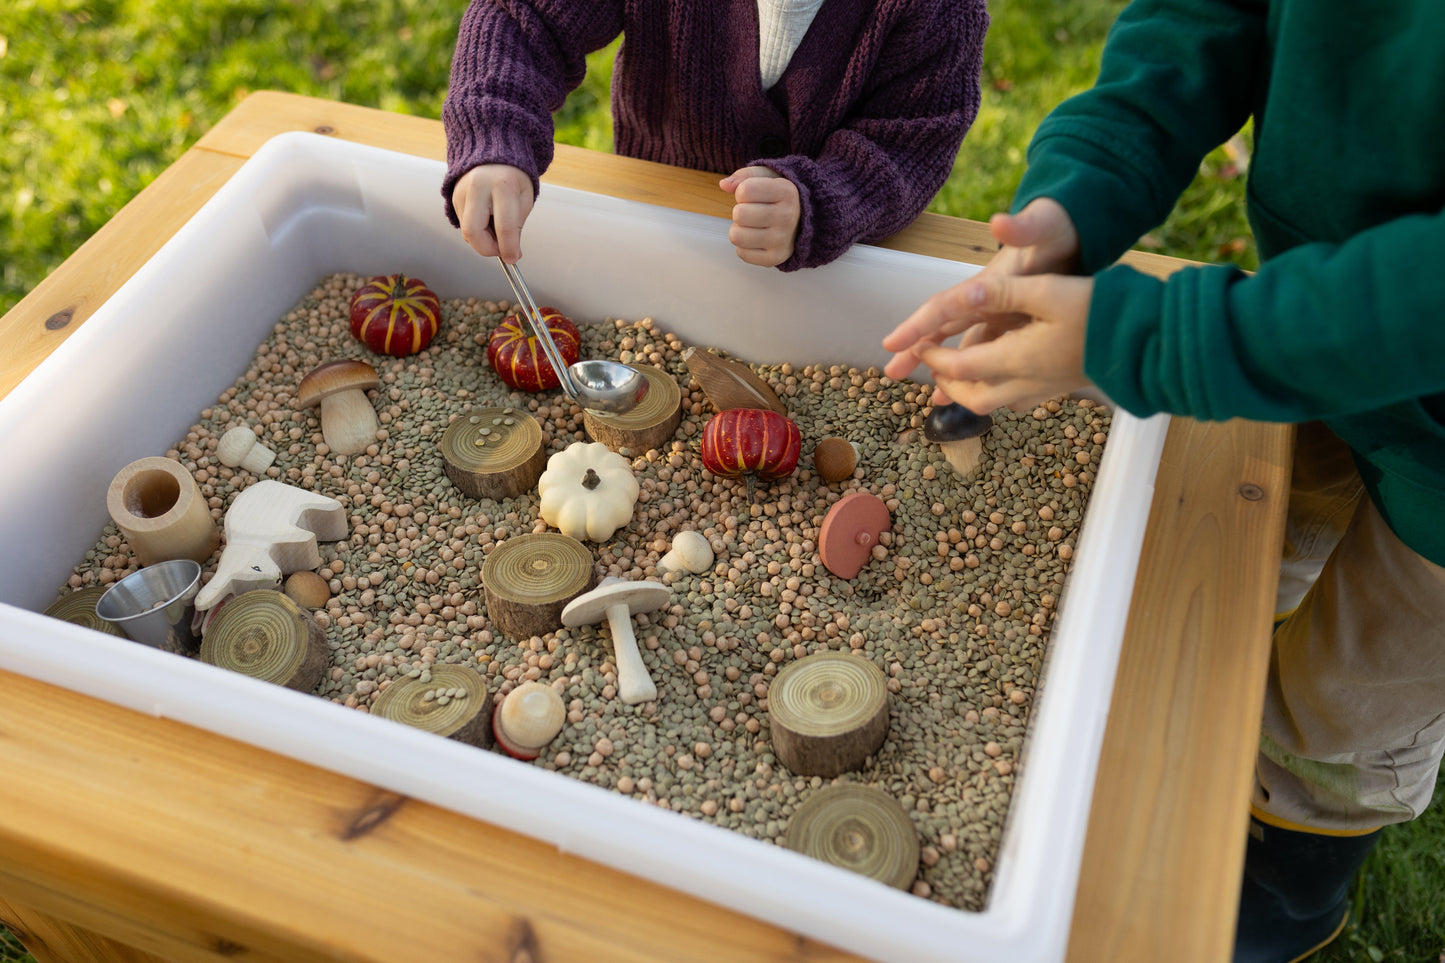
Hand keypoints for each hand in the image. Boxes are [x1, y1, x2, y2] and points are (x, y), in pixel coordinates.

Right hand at [453, 164, 533, 262]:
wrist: (492, 154)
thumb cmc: (512, 177)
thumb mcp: (524, 199)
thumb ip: (517, 226)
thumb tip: (511, 253)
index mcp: (502, 185)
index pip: (504, 227)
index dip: (509, 248)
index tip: (513, 259)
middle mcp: (478, 187)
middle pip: (473, 232)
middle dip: (488, 249)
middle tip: (501, 248)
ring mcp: (462, 192)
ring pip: (466, 232)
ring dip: (483, 240)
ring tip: (496, 228)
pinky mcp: (453, 197)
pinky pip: (464, 224)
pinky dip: (477, 230)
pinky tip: (486, 218)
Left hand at [720, 166, 799, 266]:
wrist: (803, 221)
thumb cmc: (779, 197)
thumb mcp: (767, 176)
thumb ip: (744, 175)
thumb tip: (724, 184)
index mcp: (787, 192)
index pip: (744, 191)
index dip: (742, 191)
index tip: (754, 195)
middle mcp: (787, 217)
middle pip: (739, 214)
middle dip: (740, 211)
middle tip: (753, 211)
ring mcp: (782, 241)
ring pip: (736, 236)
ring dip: (739, 229)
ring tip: (753, 225)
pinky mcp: (775, 258)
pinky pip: (742, 253)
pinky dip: (745, 246)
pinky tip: (757, 238)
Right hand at [882, 198, 1079, 385]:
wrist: (1078, 229)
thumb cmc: (1058, 228)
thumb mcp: (1043, 226)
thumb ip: (1024, 227)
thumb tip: (1000, 222)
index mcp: (987, 282)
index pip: (943, 306)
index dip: (917, 325)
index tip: (891, 343)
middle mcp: (987, 299)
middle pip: (944, 327)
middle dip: (917, 350)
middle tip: (892, 372)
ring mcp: (1001, 312)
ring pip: (966, 345)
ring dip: (946, 368)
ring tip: (932, 398)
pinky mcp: (1017, 322)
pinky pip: (991, 353)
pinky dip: (980, 372)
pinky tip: (976, 392)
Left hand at [909, 272, 1094, 412]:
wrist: (1148, 342)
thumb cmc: (1098, 312)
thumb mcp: (1047, 291)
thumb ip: (1002, 293)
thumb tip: (963, 294)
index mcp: (1015, 359)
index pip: (959, 366)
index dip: (934, 358)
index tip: (919, 346)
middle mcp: (1025, 382)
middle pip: (972, 397)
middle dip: (947, 384)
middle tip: (933, 365)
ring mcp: (1044, 390)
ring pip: (993, 404)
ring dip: (968, 392)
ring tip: (957, 374)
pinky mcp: (1059, 389)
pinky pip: (1016, 400)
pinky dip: (995, 394)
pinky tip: (998, 379)